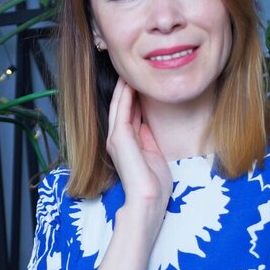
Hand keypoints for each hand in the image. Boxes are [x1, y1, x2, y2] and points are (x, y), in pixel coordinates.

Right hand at [106, 78, 172, 220]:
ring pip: (119, 105)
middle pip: (120, 106)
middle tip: (131, 69)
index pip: (128, 114)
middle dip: (125, 88)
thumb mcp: (153, 153)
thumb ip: (148, 137)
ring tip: (130, 70)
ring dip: (124, 87)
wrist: (148, 200)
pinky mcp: (119, 138)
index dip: (133, 96)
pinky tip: (131, 83)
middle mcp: (116, 139)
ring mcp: (115, 138)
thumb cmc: (154, 183)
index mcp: (125, 143)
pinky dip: (125, 96)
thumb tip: (148, 120)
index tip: (140, 80)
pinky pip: (121, 111)